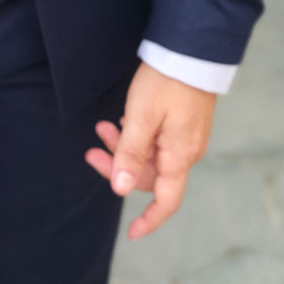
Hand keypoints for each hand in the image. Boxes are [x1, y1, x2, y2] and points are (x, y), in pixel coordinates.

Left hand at [85, 60, 217, 238]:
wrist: (191, 51)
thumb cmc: (165, 83)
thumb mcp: (141, 119)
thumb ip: (130, 155)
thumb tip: (120, 190)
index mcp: (180, 157)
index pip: (167, 201)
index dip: (150, 220)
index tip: (132, 232)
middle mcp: (187, 152)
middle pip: (150, 175)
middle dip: (118, 166)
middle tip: (92, 149)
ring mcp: (186, 138)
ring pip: (150, 156)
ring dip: (124, 147)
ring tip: (102, 128)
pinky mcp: (184, 124)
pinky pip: (157, 141)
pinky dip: (136, 136)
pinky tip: (123, 120)